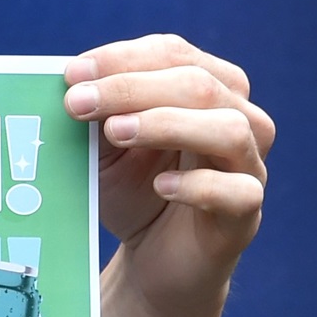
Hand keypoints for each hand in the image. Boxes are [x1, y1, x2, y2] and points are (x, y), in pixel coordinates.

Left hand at [65, 33, 271, 316]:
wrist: (155, 261)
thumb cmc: (133, 192)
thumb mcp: (105, 148)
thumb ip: (96, 115)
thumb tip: (68, 84)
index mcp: (207, 91)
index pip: (175, 55)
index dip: (123, 59)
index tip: (72, 74)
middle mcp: (239, 121)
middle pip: (200, 85)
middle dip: (132, 88)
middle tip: (77, 103)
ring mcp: (248, 168)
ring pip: (228, 129)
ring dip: (166, 124)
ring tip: (115, 132)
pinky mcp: (245, 216)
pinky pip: (239, 192)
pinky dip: (199, 186)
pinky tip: (160, 185)